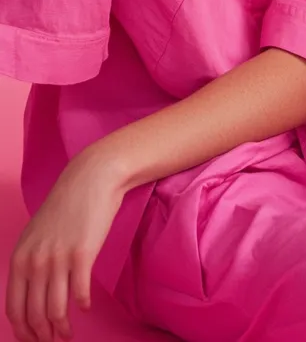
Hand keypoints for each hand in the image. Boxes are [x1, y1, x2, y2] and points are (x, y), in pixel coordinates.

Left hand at [5, 148, 125, 341]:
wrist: (91, 178)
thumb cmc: (66, 206)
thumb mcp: (36, 234)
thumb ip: (30, 262)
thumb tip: (32, 295)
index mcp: (20, 258)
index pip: (14, 309)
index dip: (24, 332)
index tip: (34, 341)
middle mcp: (35, 261)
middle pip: (35, 314)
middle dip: (44, 335)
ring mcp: (58, 258)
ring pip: (56, 309)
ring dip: (63, 329)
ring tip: (69, 334)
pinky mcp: (82, 255)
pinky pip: (79, 293)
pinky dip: (82, 306)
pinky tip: (85, 306)